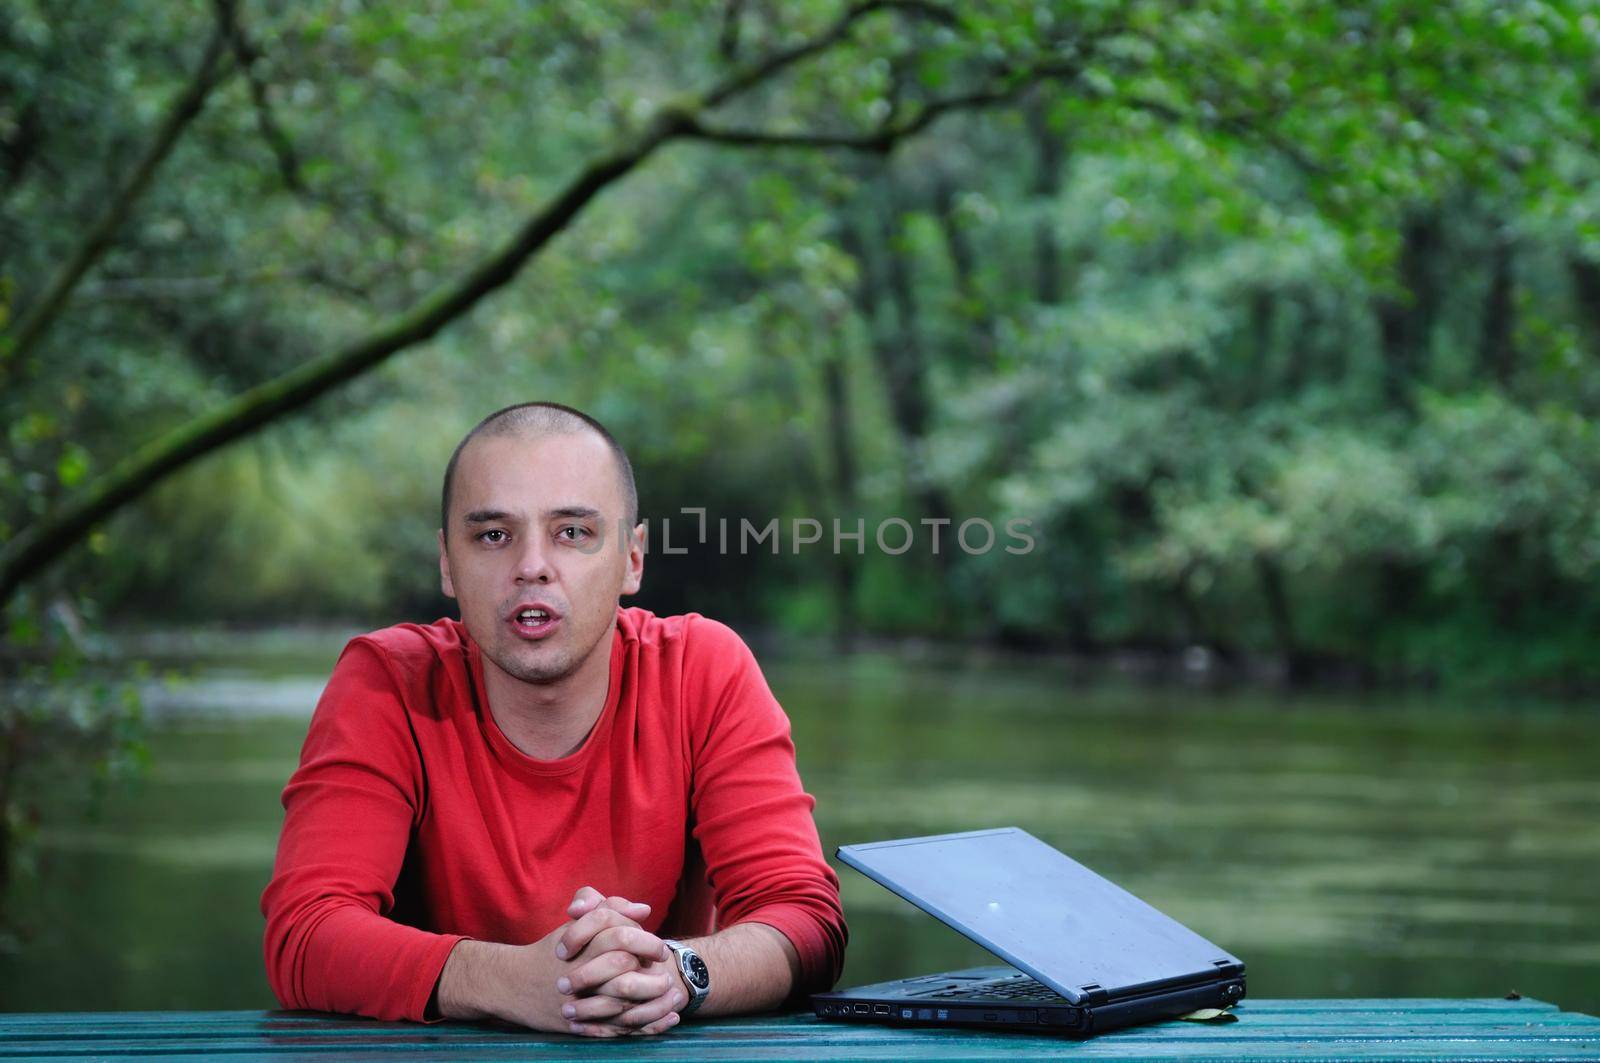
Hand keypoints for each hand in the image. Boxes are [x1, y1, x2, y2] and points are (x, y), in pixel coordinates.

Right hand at [433, 888, 672, 1035]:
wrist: (513, 984)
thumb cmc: (552, 950)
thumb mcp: (577, 923)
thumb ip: (609, 908)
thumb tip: (643, 910)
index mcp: (582, 942)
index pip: (620, 934)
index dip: (645, 941)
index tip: (660, 948)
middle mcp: (581, 969)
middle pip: (623, 966)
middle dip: (650, 970)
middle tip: (666, 974)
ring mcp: (579, 998)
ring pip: (622, 1000)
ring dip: (653, 1000)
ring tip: (671, 997)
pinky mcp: (579, 1023)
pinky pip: (618, 1027)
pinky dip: (647, 1026)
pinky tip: (666, 1021)